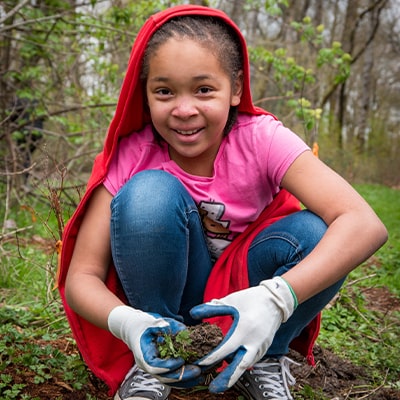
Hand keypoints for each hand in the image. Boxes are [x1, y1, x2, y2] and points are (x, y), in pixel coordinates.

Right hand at [108, 305, 201, 382]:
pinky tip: (196, 376)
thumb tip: (185, 332)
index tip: (182, 360)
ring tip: (200, 376)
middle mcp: (147, 365)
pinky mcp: (160, 368)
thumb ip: (169, 327)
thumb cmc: (144, 323)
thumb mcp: (156, 321)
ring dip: (185, 380)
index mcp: (143, 354)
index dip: (169, 365)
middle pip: (164, 377)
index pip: (155, 366)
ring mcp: (153, 369)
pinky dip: (183, 378)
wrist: (133, 327)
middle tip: (198, 370)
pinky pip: (172, 377)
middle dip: (182, 375)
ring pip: (169, 380)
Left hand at [190, 276, 296, 392]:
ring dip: (233, 373)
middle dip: (226, 379)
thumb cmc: (251, 298)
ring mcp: (261, 346)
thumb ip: (212, 308)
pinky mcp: (264, 348)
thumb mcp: (231, 300)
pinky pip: (251, 359)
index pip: (226, 348)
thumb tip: (193, 313)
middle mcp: (254, 341)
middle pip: (239, 366)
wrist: (276, 301)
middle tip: (213, 389)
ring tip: (220, 383)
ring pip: (245, 365)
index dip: (212, 357)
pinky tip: (232, 368)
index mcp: (245, 328)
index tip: (201, 363)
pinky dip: (241, 364)